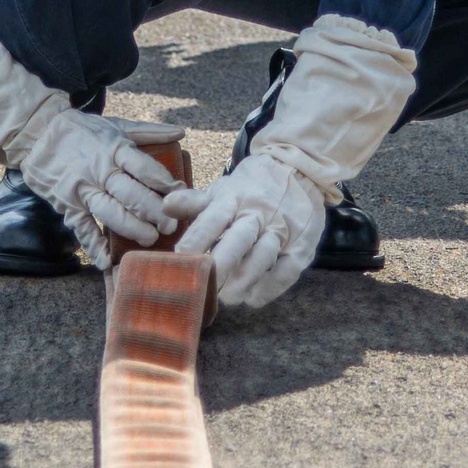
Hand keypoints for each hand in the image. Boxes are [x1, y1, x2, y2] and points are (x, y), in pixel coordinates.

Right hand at [20, 110, 182, 269]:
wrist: (36, 133)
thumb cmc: (81, 130)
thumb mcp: (114, 125)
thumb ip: (148, 132)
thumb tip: (180, 133)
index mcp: (113, 148)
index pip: (143, 167)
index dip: (164, 182)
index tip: (180, 194)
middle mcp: (99, 170)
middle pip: (131, 194)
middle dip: (154, 211)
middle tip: (171, 225)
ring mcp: (81, 189)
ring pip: (109, 212)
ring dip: (132, 228)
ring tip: (150, 239)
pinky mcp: (66, 204)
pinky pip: (81, 227)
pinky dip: (93, 245)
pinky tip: (106, 260)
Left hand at [163, 152, 324, 307]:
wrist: (301, 169)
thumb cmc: (252, 187)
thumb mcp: (224, 189)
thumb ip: (196, 202)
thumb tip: (165, 205)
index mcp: (234, 197)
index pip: (213, 220)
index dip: (196, 241)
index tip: (180, 260)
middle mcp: (259, 212)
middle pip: (238, 240)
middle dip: (220, 265)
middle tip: (204, 287)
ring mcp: (283, 229)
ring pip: (263, 256)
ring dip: (243, 280)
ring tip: (226, 298)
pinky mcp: (302, 245)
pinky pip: (287, 270)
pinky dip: (270, 287)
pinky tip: (253, 298)